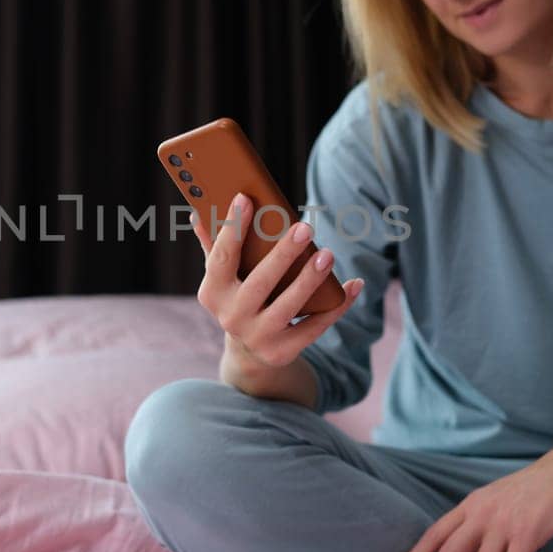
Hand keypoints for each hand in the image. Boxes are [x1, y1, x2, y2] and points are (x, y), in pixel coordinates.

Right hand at [191, 193, 362, 372]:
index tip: (246, 198)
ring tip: (328, 255)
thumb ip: (214, 247)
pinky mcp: (282, 352)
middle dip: (283, 255)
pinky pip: (314, 326)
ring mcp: (257, 337)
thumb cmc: (239, 298)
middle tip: (305, 228)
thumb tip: (198, 214)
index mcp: (212, 292)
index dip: (232, 227)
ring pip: (288, 306)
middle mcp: (231, 318)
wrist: (248, 353)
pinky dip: (337, 306)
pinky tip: (354, 284)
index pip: (221, 257)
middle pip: (260, 282)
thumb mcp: (223, 278)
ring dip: (310, 280)